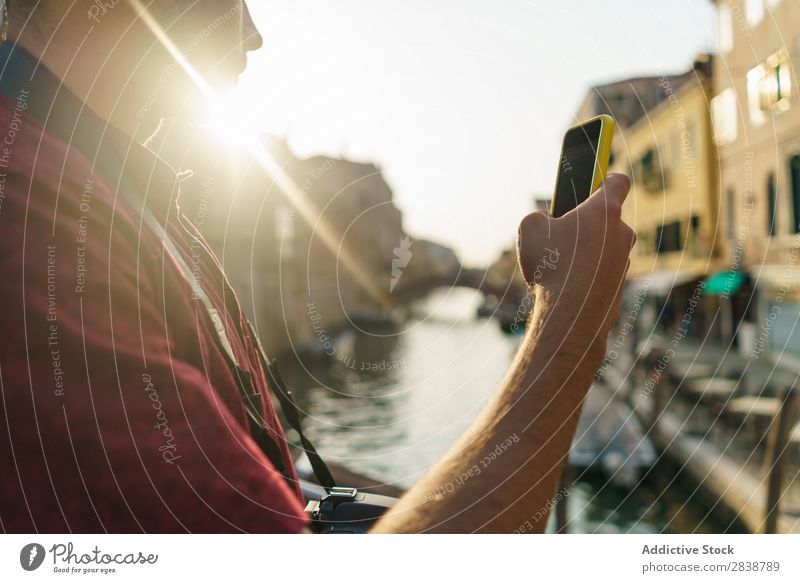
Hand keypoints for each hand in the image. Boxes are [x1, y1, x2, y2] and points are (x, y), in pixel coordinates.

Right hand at [516, 173, 634, 354]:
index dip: (606, 179)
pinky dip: (589, 275)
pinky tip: (568, 286)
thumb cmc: (551, 267)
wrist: (570, 316)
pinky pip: (603, 272)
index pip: (618, 181)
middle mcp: (622, 233)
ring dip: (588, 251)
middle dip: (587, 223)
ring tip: (560, 267)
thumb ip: (539, 215)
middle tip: (562, 234)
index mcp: (604, 211)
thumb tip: (548, 221)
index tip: (596, 183)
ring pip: (605, 248)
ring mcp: (623, 261)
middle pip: (608, 219)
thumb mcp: (528, 228)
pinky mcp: (620, 285)